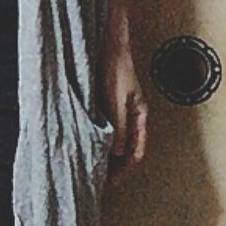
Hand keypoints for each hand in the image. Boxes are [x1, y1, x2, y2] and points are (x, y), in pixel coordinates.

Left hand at [97, 44, 147, 183]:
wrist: (106, 44)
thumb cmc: (115, 67)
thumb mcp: (117, 100)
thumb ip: (119, 126)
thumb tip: (118, 151)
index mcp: (140, 115)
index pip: (137, 151)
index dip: (125, 168)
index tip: (111, 181)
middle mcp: (130, 116)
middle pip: (124, 149)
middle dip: (113, 165)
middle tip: (97, 179)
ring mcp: (118, 111)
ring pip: (113, 141)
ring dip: (104, 154)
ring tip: (90, 167)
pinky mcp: (105, 105)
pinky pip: (103, 129)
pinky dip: (97, 140)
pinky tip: (85, 145)